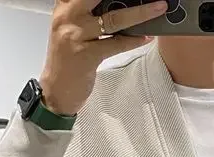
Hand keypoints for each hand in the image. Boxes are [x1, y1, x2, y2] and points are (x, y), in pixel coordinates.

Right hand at [40, 0, 167, 115]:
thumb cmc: (67, 60)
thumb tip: (121, 4)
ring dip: (141, 13)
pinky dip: (133, 41)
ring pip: (114, 18)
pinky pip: (116, 44)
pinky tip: (146, 37)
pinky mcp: (86, 55)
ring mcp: (76, 35)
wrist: (56, 91)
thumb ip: (88, 13)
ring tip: (158, 8)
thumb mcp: (72, 29)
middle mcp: (68, 16)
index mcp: (64, 6)